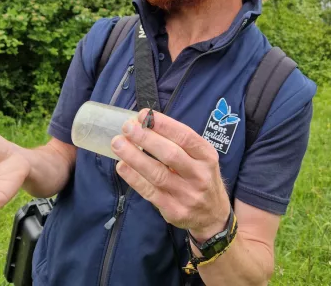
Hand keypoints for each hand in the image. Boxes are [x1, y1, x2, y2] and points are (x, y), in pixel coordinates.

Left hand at [111, 110, 229, 241]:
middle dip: (146, 138)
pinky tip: (121, 166)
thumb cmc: (200, 177)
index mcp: (207, 156)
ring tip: (118, 144)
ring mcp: (187, 195)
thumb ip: (179, 143)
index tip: (144, 115)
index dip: (164, 124)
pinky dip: (134, 178)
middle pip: (170, 154)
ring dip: (134, 157)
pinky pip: (150, 192)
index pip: (186, 137)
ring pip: (157, 174)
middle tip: (127, 127)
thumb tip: (145, 124)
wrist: (213, 215)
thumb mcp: (201, 157)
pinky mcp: (174, 210)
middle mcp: (200, 175)